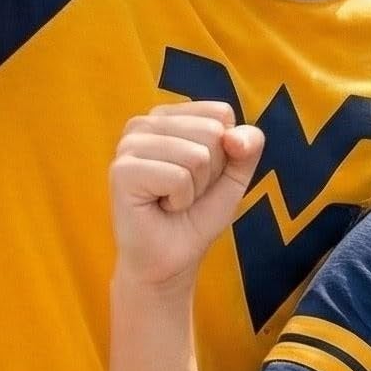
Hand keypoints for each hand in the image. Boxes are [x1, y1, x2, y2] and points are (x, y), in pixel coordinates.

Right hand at [110, 102, 263, 292]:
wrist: (173, 257)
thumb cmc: (198, 213)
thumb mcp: (235, 175)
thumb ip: (248, 146)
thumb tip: (234, 136)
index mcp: (169, 116)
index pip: (221, 113)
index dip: (226, 152)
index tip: (203, 175)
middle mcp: (144, 123)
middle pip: (212, 132)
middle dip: (212, 172)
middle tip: (186, 192)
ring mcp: (129, 145)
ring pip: (198, 155)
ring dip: (196, 188)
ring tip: (173, 200)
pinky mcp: (122, 170)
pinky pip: (179, 177)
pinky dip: (181, 199)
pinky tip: (161, 207)